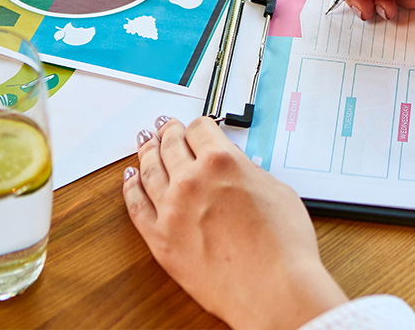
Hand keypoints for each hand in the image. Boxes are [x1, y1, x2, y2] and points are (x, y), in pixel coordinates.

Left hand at [123, 117, 346, 328]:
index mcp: (222, 161)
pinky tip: (130, 178)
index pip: (200, 128)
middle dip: (168, 132)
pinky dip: (131, 188)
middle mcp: (191, 180)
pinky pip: (136, 206)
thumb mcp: (276, 190)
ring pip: (149, 170)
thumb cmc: (283, 246)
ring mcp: (171, 210)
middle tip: (164, 127)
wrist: (273, 289)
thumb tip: (237, 169)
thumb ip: (249, 172)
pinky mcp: (160, 239)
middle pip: (170, 145)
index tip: (196, 128)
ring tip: (144, 144)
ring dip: (146, 152)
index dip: (198, 125)